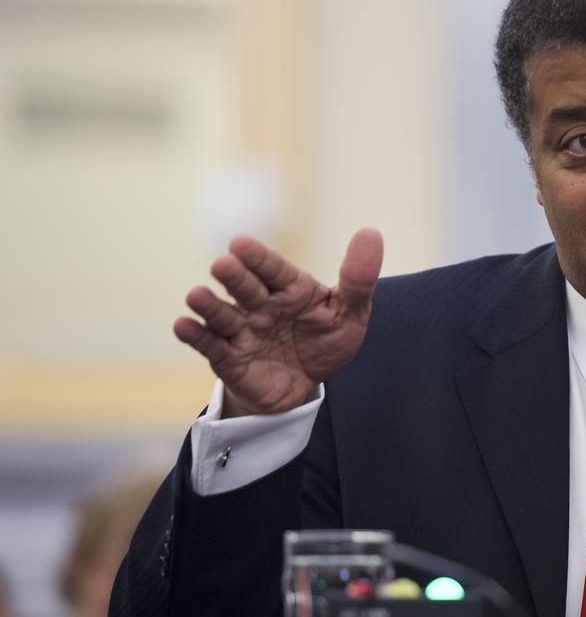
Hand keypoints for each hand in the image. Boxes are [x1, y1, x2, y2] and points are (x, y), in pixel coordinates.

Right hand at [174, 228, 383, 415]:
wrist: (306, 384)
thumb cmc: (325, 340)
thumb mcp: (350, 313)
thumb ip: (358, 279)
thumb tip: (371, 233)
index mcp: (290, 288)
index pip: (274, 269)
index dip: (259, 258)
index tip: (241, 244)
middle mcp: (261, 304)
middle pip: (246, 287)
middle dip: (234, 276)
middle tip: (223, 264)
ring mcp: (243, 330)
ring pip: (223, 315)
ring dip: (209, 306)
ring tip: (196, 295)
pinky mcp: (229, 358)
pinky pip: (211, 346)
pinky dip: (196, 336)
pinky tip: (183, 325)